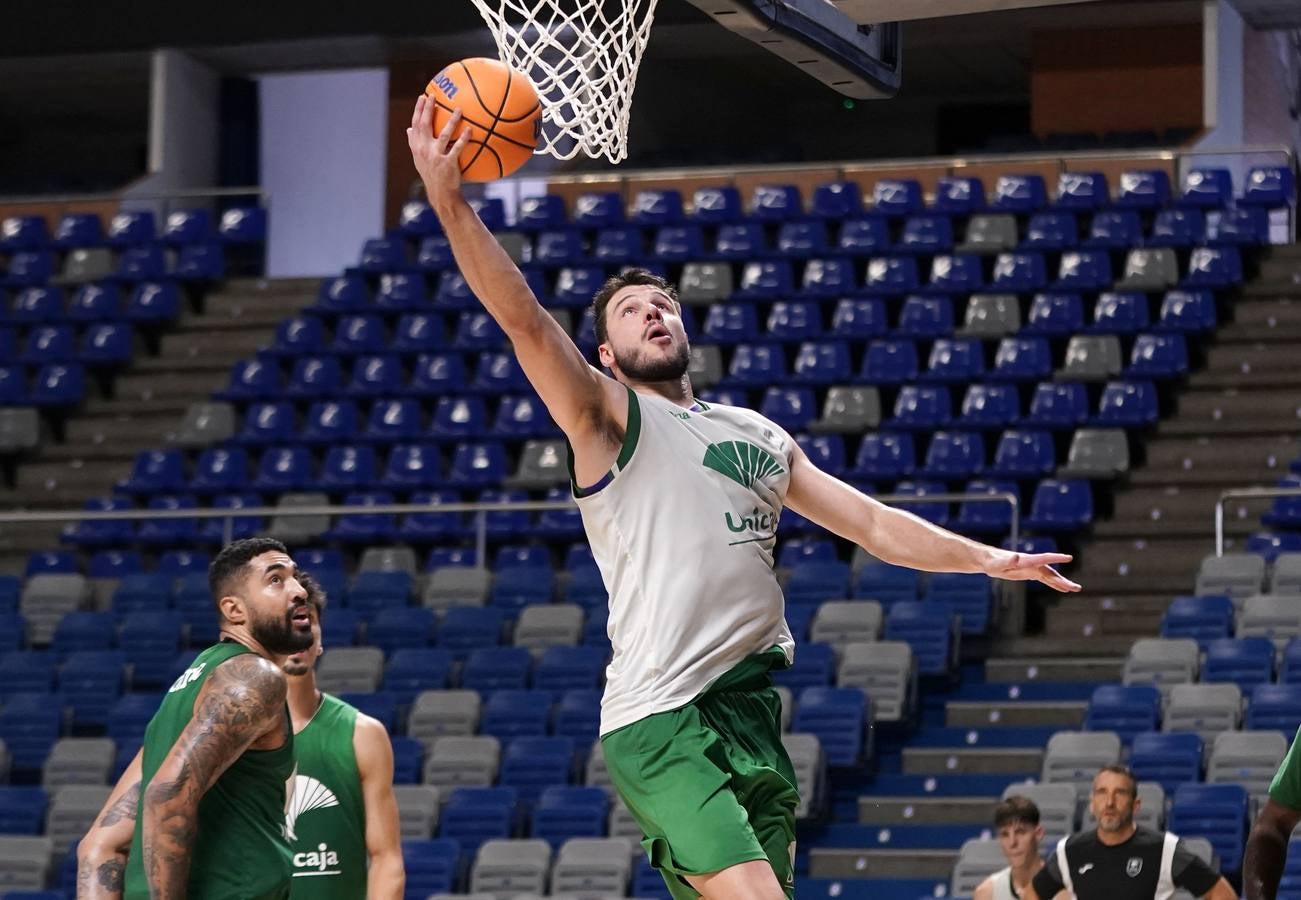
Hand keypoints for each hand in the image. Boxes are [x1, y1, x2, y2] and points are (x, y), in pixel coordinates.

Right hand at [407, 95, 470, 211]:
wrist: (440, 193)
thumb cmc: (431, 174)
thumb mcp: (419, 159)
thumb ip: (414, 143)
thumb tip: (408, 128)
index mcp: (417, 147)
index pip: (416, 124)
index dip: (418, 110)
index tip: (422, 96)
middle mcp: (424, 150)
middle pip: (425, 125)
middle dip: (428, 109)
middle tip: (434, 96)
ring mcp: (436, 157)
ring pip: (444, 135)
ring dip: (451, 121)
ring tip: (459, 109)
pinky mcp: (448, 163)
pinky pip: (457, 148)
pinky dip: (463, 138)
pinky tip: (469, 129)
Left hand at [984, 549, 1081, 592]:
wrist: (989, 560)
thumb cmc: (992, 563)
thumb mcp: (998, 564)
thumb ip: (1008, 561)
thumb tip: (1016, 557)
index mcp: (1026, 561)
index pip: (1043, 559)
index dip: (1055, 558)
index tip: (1068, 557)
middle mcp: (1032, 563)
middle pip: (1051, 571)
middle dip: (1063, 580)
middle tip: (1076, 588)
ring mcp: (1032, 568)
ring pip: (1050, 576)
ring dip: (1062, 583)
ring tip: (1075, 589)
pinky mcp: (1030, 573)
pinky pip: (1045, 579)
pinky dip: (1054, 584)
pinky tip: (1062, 589)